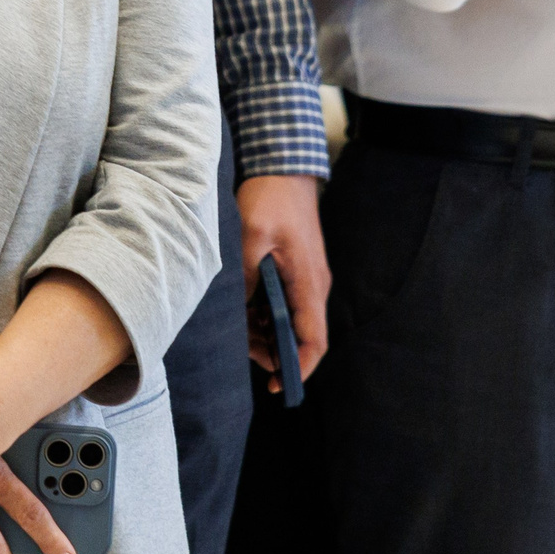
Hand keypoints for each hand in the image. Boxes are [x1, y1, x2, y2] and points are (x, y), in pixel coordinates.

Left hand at [238, 173, 330, 382]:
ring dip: (267, 333)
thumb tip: (242, 309)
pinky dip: (265, 313)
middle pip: (301, 335)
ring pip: (289, 320)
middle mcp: (312, 285)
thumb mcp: (251, 235)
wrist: (283, 167)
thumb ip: (247, 275)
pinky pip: (283, 302)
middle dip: (276, 354)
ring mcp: (304, 277)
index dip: (299, 368)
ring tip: (240, 338)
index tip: (280, 387)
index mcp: (309, 282)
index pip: (314, 340)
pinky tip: (243, 313)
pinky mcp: (294, 268)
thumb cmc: (270, 198)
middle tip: (245, 359)